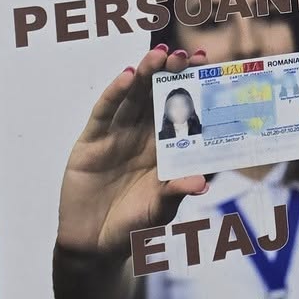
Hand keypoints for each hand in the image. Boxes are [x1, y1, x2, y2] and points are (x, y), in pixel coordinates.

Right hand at [56, 44, 208, 259]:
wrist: (94, 244)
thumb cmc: (132, 224)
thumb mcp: (159, 209)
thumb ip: (175, 192)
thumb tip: (201, 183)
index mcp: (162, 146)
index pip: (178, 108)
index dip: (190, 85)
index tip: (207, 63)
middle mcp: (141, 134)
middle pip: (155, 95)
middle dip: (168, 72)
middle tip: (182, 54)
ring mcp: (115, 135)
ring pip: (131, 97)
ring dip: (144, 75)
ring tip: (157, 56)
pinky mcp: (91, 141)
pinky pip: (104, 112)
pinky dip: (115, 93)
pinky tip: (127, 76)